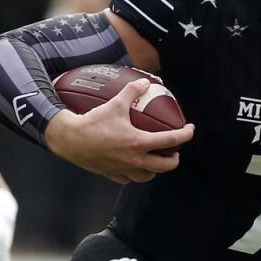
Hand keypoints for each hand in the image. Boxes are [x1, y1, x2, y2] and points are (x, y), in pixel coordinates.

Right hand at [45, 78, 194, 183]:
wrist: (71, 140)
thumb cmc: (93, 122)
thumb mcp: (115, 103)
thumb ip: (132, 91)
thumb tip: (144, 82)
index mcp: (139, 143)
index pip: (171, 140)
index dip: (185, 135)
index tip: (190, 130)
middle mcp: (134, 159)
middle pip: (165, 165)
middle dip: (174, 159)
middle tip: (174, 150)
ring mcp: (123, 169)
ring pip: (148, 176)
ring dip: (155, 169)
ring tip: (156, 160)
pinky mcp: (112, 174)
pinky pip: (129, 178)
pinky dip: (135, 173)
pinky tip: (134, 166)